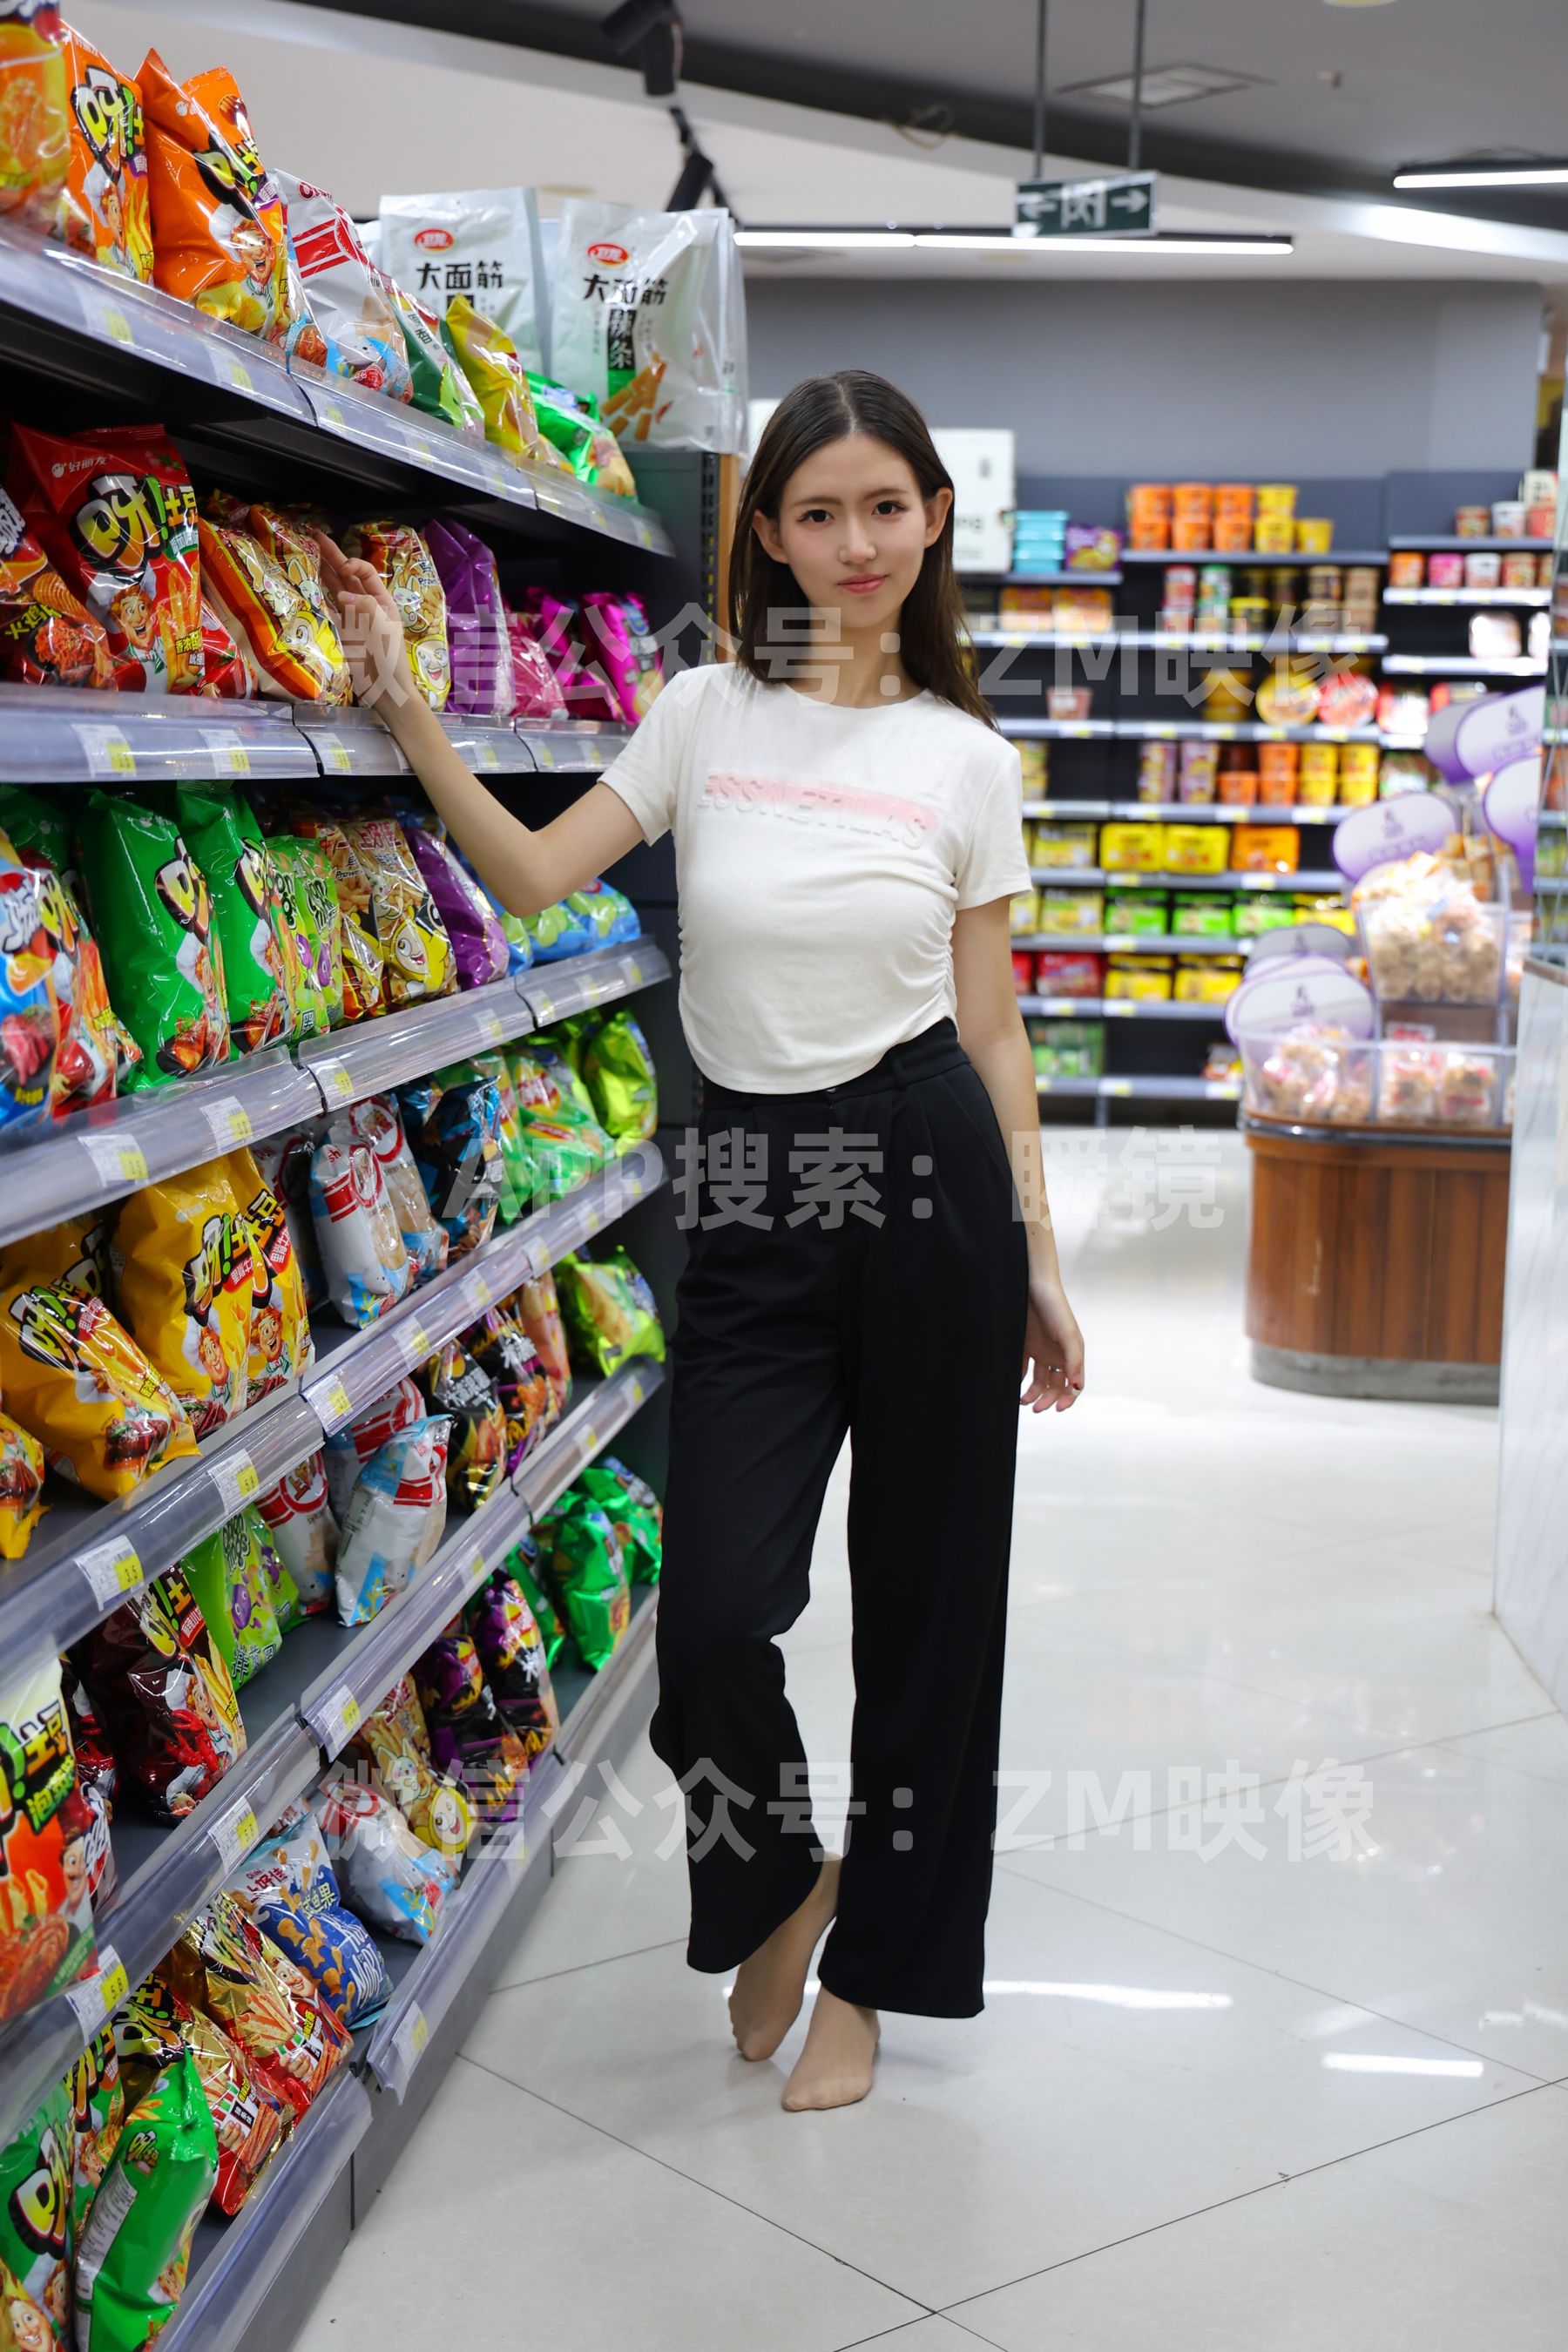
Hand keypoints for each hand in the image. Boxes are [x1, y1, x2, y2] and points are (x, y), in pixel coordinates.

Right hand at [311, 530, 416, 716]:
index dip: (353, 565)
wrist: (386, 690)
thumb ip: (364, 607)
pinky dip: (317, 596)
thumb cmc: (389, 659)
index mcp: (381, 601)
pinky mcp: (341, 632)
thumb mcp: (382, 628)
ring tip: (306, 553)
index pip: (365, 573)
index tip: (343, 568)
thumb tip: (341, 596)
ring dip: (321, 572)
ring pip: (334, 589)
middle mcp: (365, 605)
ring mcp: (352, 618)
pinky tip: (305, 585)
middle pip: (346, 575)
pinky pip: (327, 609)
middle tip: (313, 535)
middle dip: (331, 556)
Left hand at [1022, 1271, 1083, 1412]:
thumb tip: (1078, 1387)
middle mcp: (1057, 1355)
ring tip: (1022, 1401)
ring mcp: (1041, 1351)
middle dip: (1047, 1399)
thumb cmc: (1055, 1307)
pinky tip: (1013, 1385)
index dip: (1067, 1398)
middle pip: (1055, 1386)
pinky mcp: (1025, 1346)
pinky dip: (1018, 1379)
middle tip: (1036, 1408)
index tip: (1057, 1409)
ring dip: (1032, 1394)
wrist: (1031, 1284)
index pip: (1073, 1384)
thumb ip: (1074, 1360)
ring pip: (1039, 1381)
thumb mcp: (1068, 1335)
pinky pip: (1022, 1369)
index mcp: (1071, 1354)